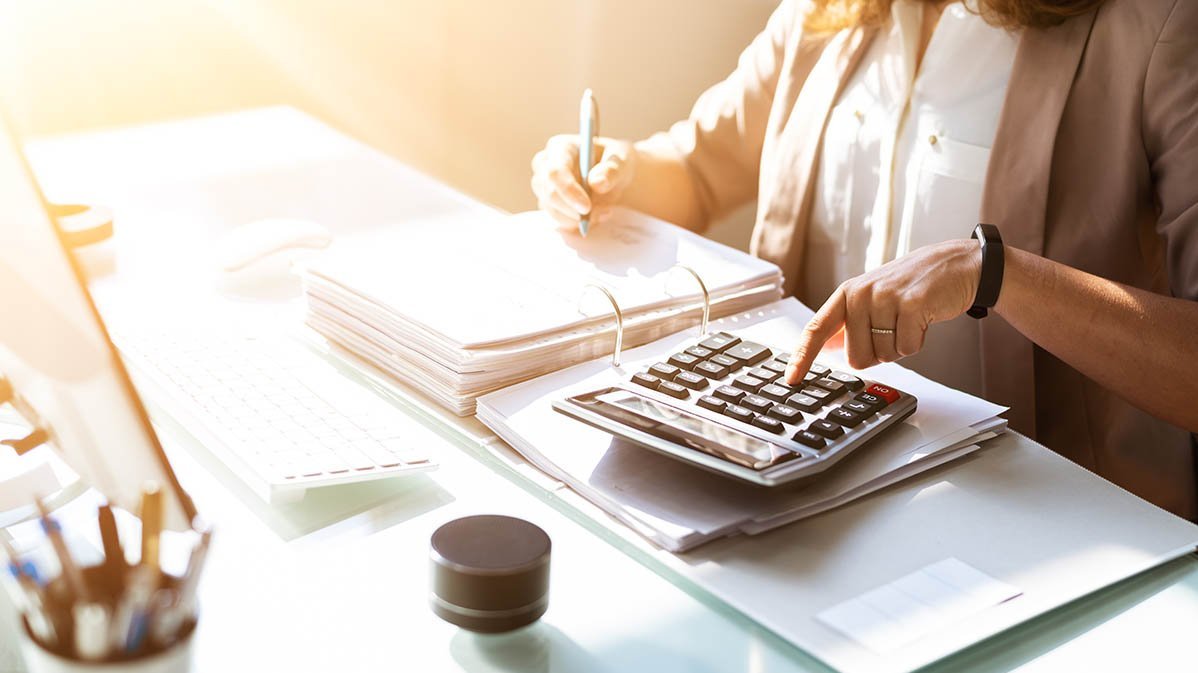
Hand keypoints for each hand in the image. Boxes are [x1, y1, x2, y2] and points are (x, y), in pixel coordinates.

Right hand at [530, 135, 635, 229]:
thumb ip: (612, 170)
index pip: (555, 171)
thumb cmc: (616, 163)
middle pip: (548, 192)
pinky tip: (596, 216)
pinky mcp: (549, 204)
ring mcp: (544, 186)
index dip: (568, 191)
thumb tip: (596, 183)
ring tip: (604, 212)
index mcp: (561, 147)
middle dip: (571, 209)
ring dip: (577, 218)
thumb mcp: (622, 161)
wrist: (616, 178)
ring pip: (551, 209)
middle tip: (598, 214)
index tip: (586, 207)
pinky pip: (557, 219)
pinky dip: (577, 223)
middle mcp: (546, 165)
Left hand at [784, 239, 981, 383]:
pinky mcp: (911, 305)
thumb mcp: (873, 297)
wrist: (955, 264)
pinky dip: (917, 342)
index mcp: (848, 293)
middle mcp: (861, 294)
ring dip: (900, 346)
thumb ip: (848, 322)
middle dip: (878, 352)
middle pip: (857, 357)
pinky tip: (922, 321)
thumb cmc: (912, 284)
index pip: (817, 329)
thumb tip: (825, 345)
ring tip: (909, 320)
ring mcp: (885, 298)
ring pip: (884, 355)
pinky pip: (907, 348)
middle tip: (893, 327)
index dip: (803, 356)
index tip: (792, 378)